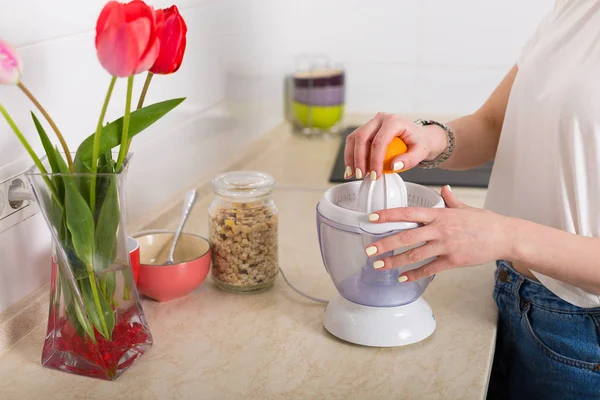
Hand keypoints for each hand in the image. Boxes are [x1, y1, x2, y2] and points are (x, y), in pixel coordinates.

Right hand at [344, 112, 446, 179]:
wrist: (417, 136)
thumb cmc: (418, 142)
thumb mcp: (420, 152)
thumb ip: (409, 160)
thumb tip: (393, 165)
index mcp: (394, 121)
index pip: (379, 141)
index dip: (375, 160)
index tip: (375, 175)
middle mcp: (380, 119)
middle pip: (362, 137)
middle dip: (359, 158)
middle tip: (361, 175)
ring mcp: (371, 123)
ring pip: (354, 138)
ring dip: (351, 157)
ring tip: (353, 174)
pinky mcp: (365, 130)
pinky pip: (353, 142)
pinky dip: (350, 156)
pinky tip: (351, 169)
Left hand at [365, 186, 513, 281]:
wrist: (504, 236)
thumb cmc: (484, 222)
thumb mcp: (465, 207)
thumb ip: (450, 200)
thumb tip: (444, 189)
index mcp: (439, 214)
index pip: (408, 213)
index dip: (388, 215)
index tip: (371, 218)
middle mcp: (439, 229)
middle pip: (406, 236)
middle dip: (385, 244)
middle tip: (369, 250)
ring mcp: (446, 245)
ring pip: (414, 255)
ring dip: (395, 261)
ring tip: (379, 266)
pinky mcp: (453, 260)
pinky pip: (429, 269)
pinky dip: (415, 275)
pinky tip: (403, 278)